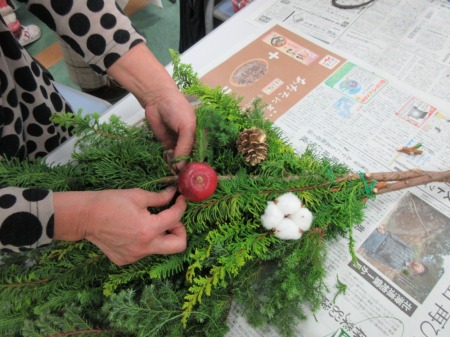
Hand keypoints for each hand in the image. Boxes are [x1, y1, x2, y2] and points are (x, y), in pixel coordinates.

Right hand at [53, 187, 186, 265]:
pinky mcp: (125, 260)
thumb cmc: (110, 202)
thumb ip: (159, 198)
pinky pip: (144, 252)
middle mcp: (144, 247)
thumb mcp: (137, 195)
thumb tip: (173, 194)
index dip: (181, 206)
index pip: (176, 218)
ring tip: (148, 222)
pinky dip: (145, 241)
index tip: (179, 200)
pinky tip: (133, 230)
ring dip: (161, 235)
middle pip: (178, 245)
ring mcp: (134, 256)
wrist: (84, 217)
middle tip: (171, 219)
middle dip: (180, 230)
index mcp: (149, 229)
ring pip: (160, 248)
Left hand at [106, 43, 195, 170]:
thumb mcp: (186, 128)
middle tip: (183, 182)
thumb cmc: (177, 109)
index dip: (198, 167)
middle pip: (190, 160)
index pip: (201, 156)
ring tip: (175, 179)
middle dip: (186, 170)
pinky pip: (168, 158)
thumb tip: (181, 167)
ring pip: (179, 161)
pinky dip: (168, 164)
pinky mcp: (166, 145)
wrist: (157, 99)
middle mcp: (190, 142)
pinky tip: (168, 170)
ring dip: (177, 169)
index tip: (194, 179)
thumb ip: (185, 147)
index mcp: (200, 137)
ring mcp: (178, 145)